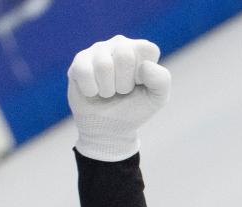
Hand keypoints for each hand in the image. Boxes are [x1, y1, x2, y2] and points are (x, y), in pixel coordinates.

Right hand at [67, 35, 170, 161]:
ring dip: (108, 89)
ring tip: (109, 92)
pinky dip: (91, 90)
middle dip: (125, 83)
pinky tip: (94, 91)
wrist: (110, 128)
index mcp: (141, 50)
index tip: (141, 84)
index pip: (148, 49)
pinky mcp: (79, 61)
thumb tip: (145, 66)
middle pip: (124, 55)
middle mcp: (119, 44)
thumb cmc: (135, 108)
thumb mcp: (157, 98)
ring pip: (103, 65)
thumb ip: (162, 81)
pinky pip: (85, 72)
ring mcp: (97, 50)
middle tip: (123, 91)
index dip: (145, 74)